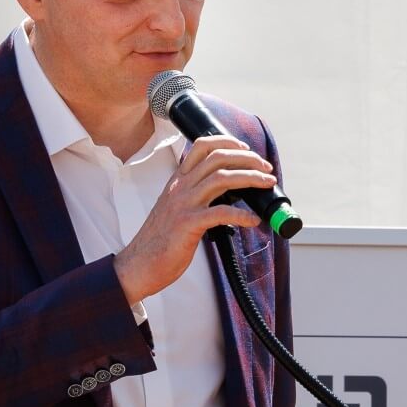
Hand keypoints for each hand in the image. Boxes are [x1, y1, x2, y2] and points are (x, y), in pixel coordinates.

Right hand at [113, 135, 276, 303]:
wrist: (139, 264)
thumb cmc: (161, 241)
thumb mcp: (175, 209)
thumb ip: (194, 196)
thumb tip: (225, 194)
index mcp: (178, 181)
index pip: (201, 146)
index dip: (227, 142)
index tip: (246, 150)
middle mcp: (180, 187)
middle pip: (218, 158)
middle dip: (248, 158)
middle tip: (266, 167)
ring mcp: (183, 205)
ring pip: (222, 178)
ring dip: (250, 178)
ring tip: (267, 184)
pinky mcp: (188, 225)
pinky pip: (221, 213)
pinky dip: (242, 215)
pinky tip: (253, 220)